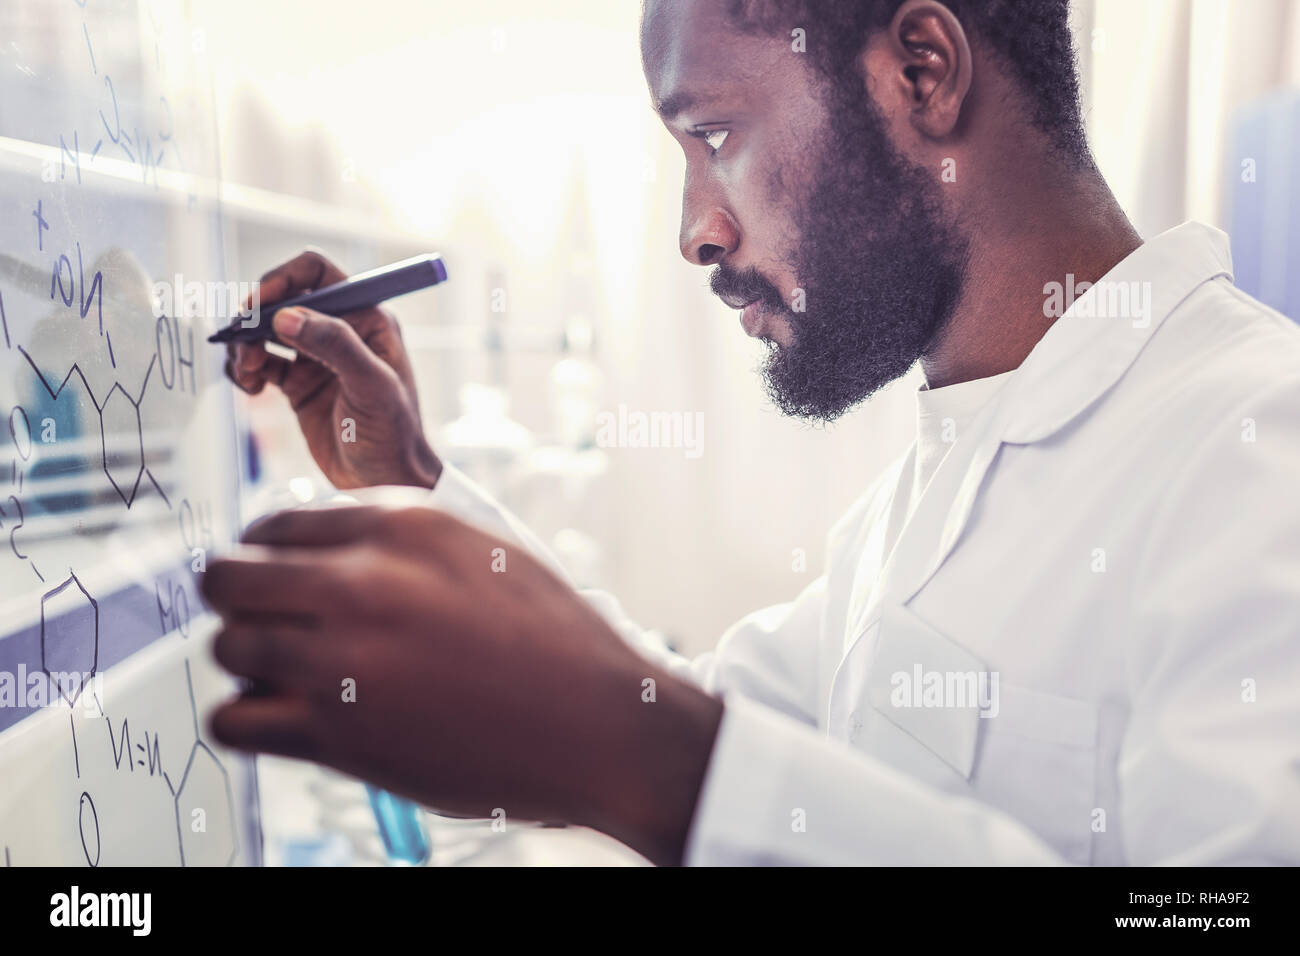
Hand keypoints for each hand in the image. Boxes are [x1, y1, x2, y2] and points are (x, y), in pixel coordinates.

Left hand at [199, 505, 723, 864]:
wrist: (598, 723)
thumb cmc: (553, 642)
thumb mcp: (484, 552)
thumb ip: (400, 540)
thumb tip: (321, 548)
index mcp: (401, 526)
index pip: (277, 523)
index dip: (265, 553)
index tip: (273, 579)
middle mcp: (362, 581)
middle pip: (230, 576)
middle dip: (237, 599)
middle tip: (262, 622)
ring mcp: (342, 657)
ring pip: (227, 645)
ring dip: (247, 662)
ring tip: (287, 677)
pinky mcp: (337, 733)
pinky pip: (233, 719)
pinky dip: (248, 721)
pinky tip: (286, 721)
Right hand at [224, 250, 441, 489]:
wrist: (387, 483)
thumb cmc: (394, 435)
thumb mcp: (371, 386)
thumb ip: (334, 346)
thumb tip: (286, 316)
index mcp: (367, 318)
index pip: (317, 273)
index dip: (283, 279)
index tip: (259, 304)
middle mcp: (340, 331)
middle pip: (284, 299)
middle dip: (257, 316)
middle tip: (242, 341)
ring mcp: (316, 357)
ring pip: (266, 331)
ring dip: (247, 344)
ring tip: (249, 373)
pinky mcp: (298, 383)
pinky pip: (261, 362)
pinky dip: (247, 369)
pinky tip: (251, 388)